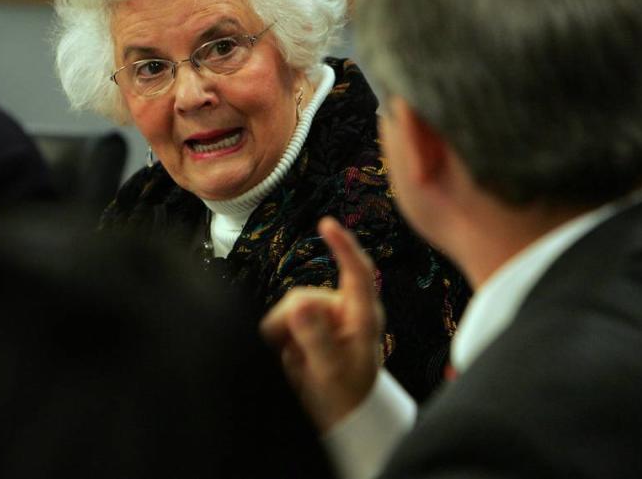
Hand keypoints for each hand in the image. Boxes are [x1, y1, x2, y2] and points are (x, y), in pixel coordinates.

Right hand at [260, 217, 384, 431]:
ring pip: (287, 309)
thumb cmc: (345, 397)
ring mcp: (324, 317)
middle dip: (290, 325)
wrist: (340, 417)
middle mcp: (344, 310)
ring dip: (283, 335)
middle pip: (303, 297)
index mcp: (363, 317)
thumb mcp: (331, 372)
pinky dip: (279, 338)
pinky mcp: (307, 325)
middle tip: (293, 357)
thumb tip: (299, 305)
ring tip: (295, 363)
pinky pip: (280, 320)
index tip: (327, 224)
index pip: (358, 273)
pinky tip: (290, 357)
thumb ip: (316, 339)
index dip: (343, 246)